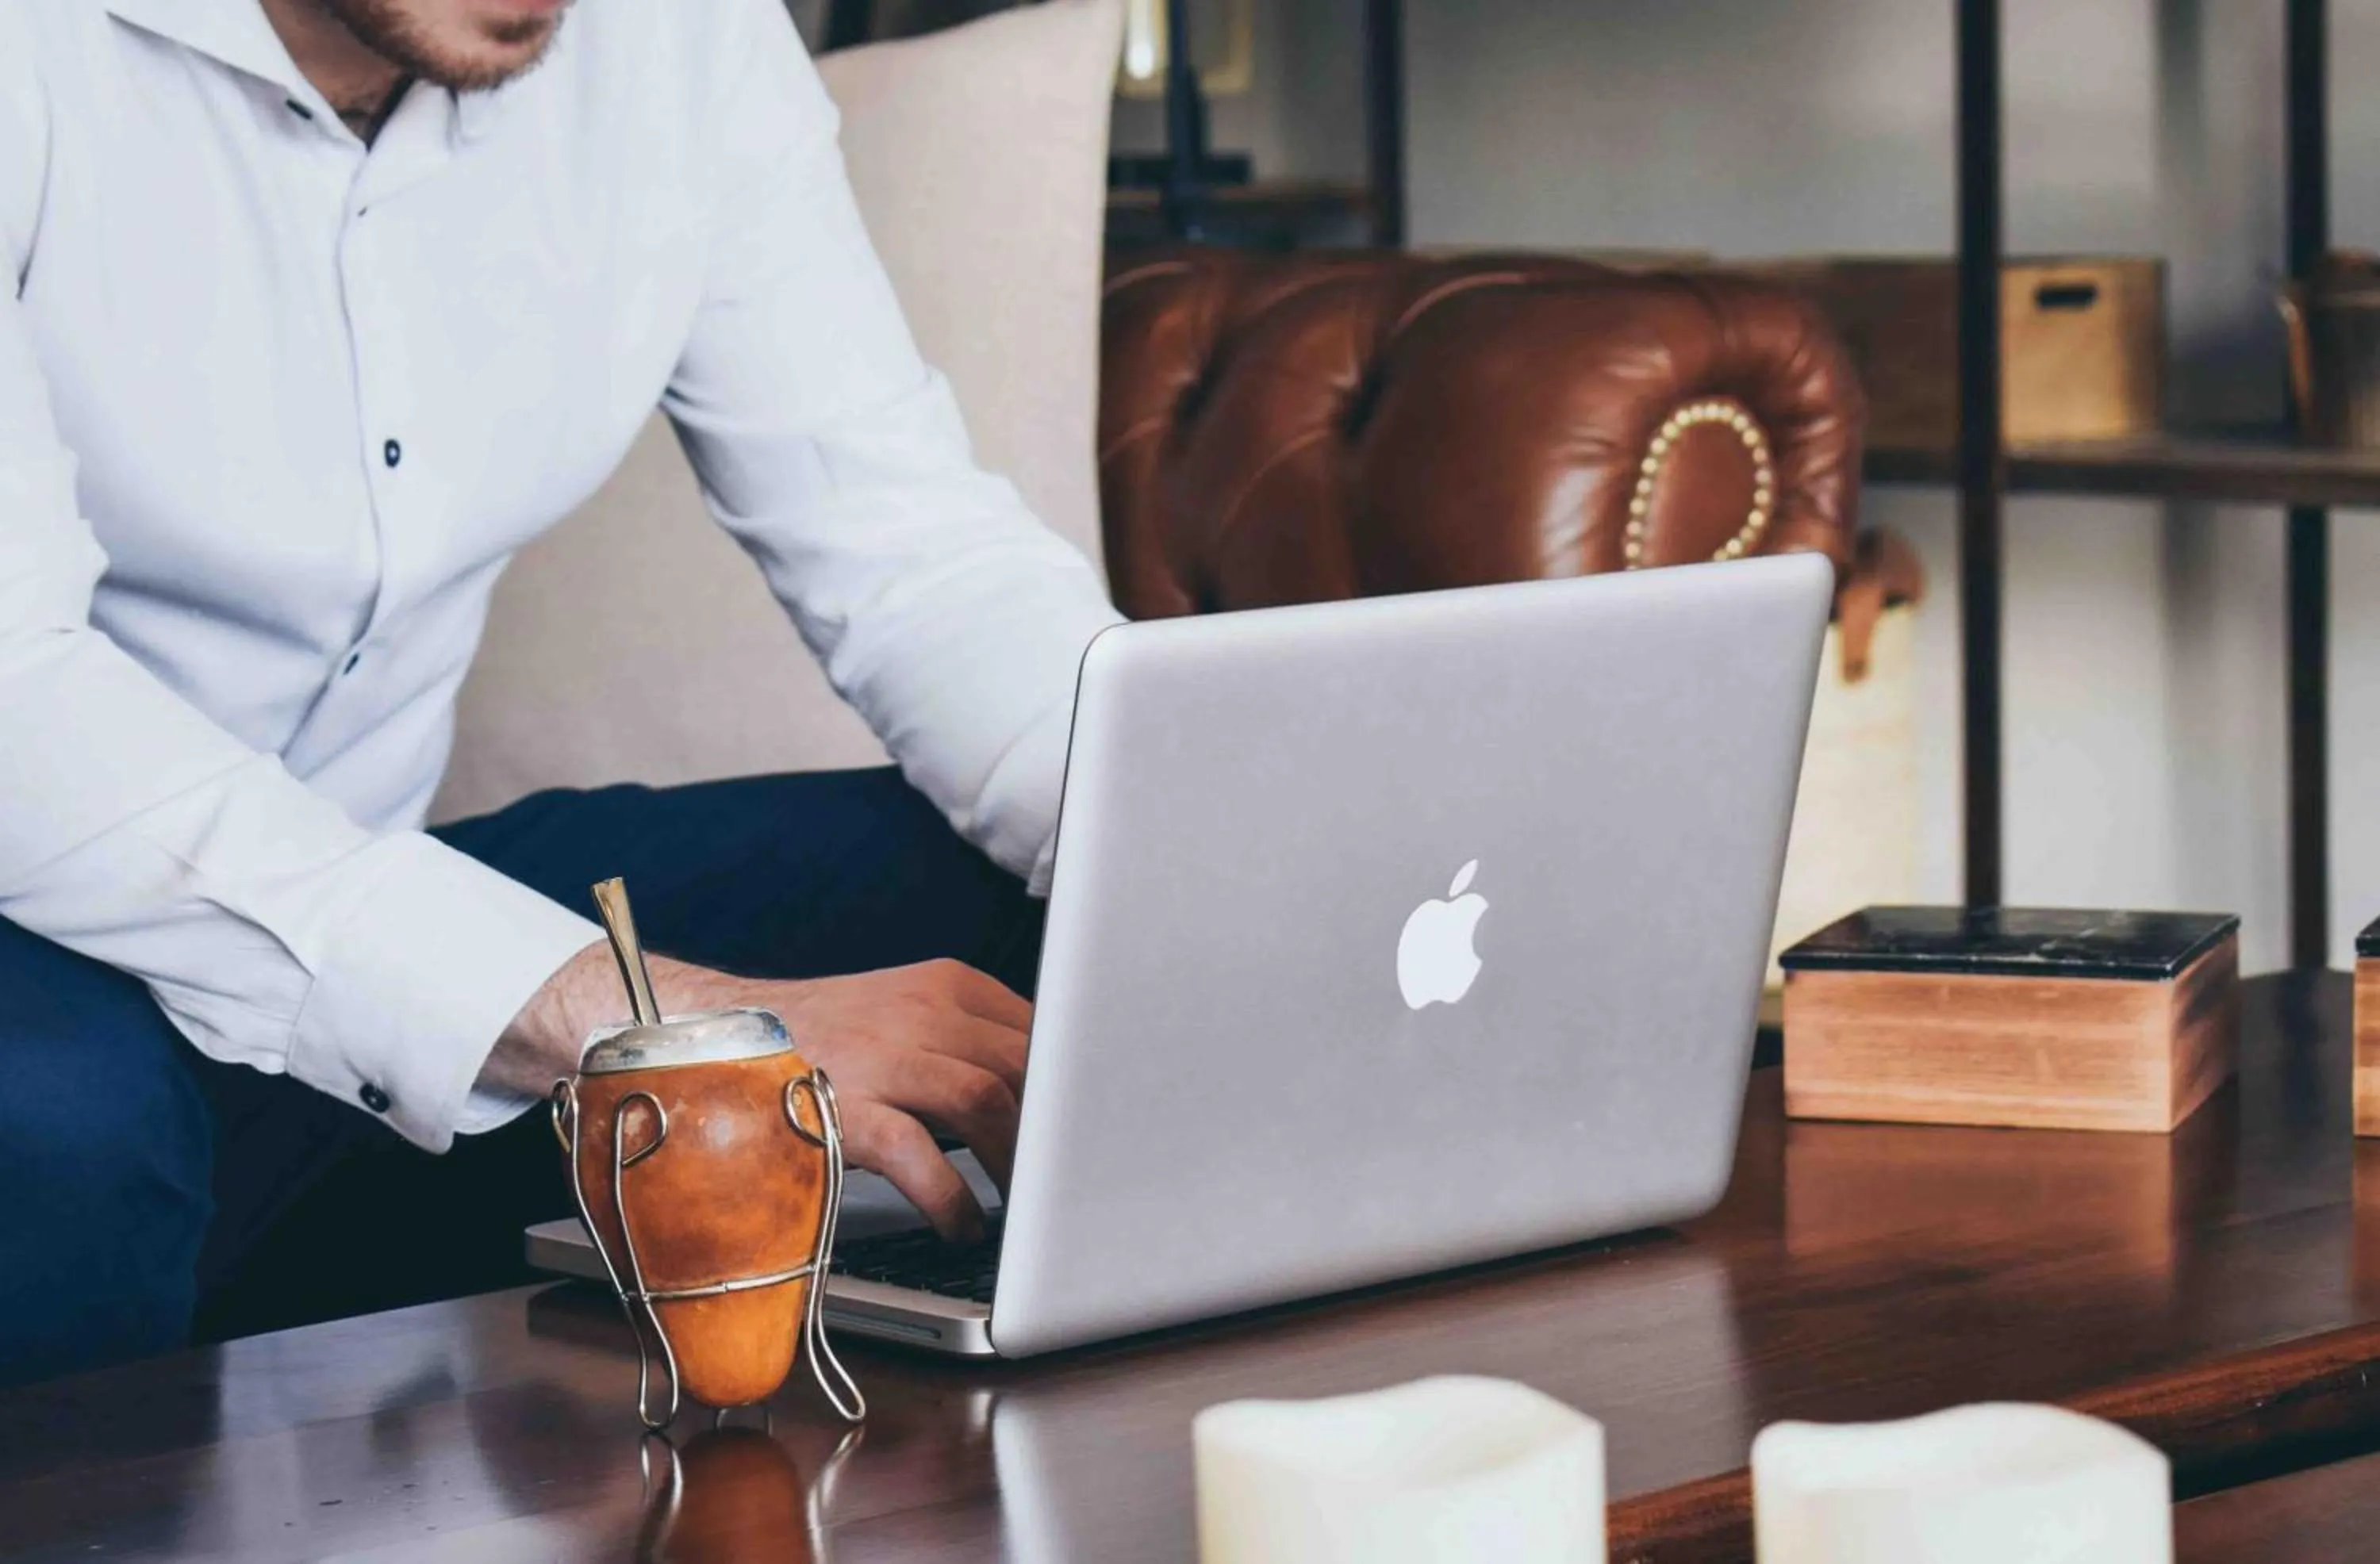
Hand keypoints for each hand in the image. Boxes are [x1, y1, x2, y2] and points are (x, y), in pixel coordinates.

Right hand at [490, 943, 1029, 1240]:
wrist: (708, 1036)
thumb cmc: (822, 1042)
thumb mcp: (906, 1019)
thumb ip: (972, 1045)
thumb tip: (1053, 1099)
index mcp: (947, 986)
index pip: (1046, 1031)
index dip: (1081, 1085)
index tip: (1104, 1130)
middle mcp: (923, 1009)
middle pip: (1030, 1066)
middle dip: (1059, 1131)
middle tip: (1074, 1185)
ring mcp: (881, 1054)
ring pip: (989, 1102)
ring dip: (1019, 1165)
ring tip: (1029, 1211)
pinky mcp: (842, 1106)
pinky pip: (920, 1155)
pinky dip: (954, 1198)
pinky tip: (963, 1225)